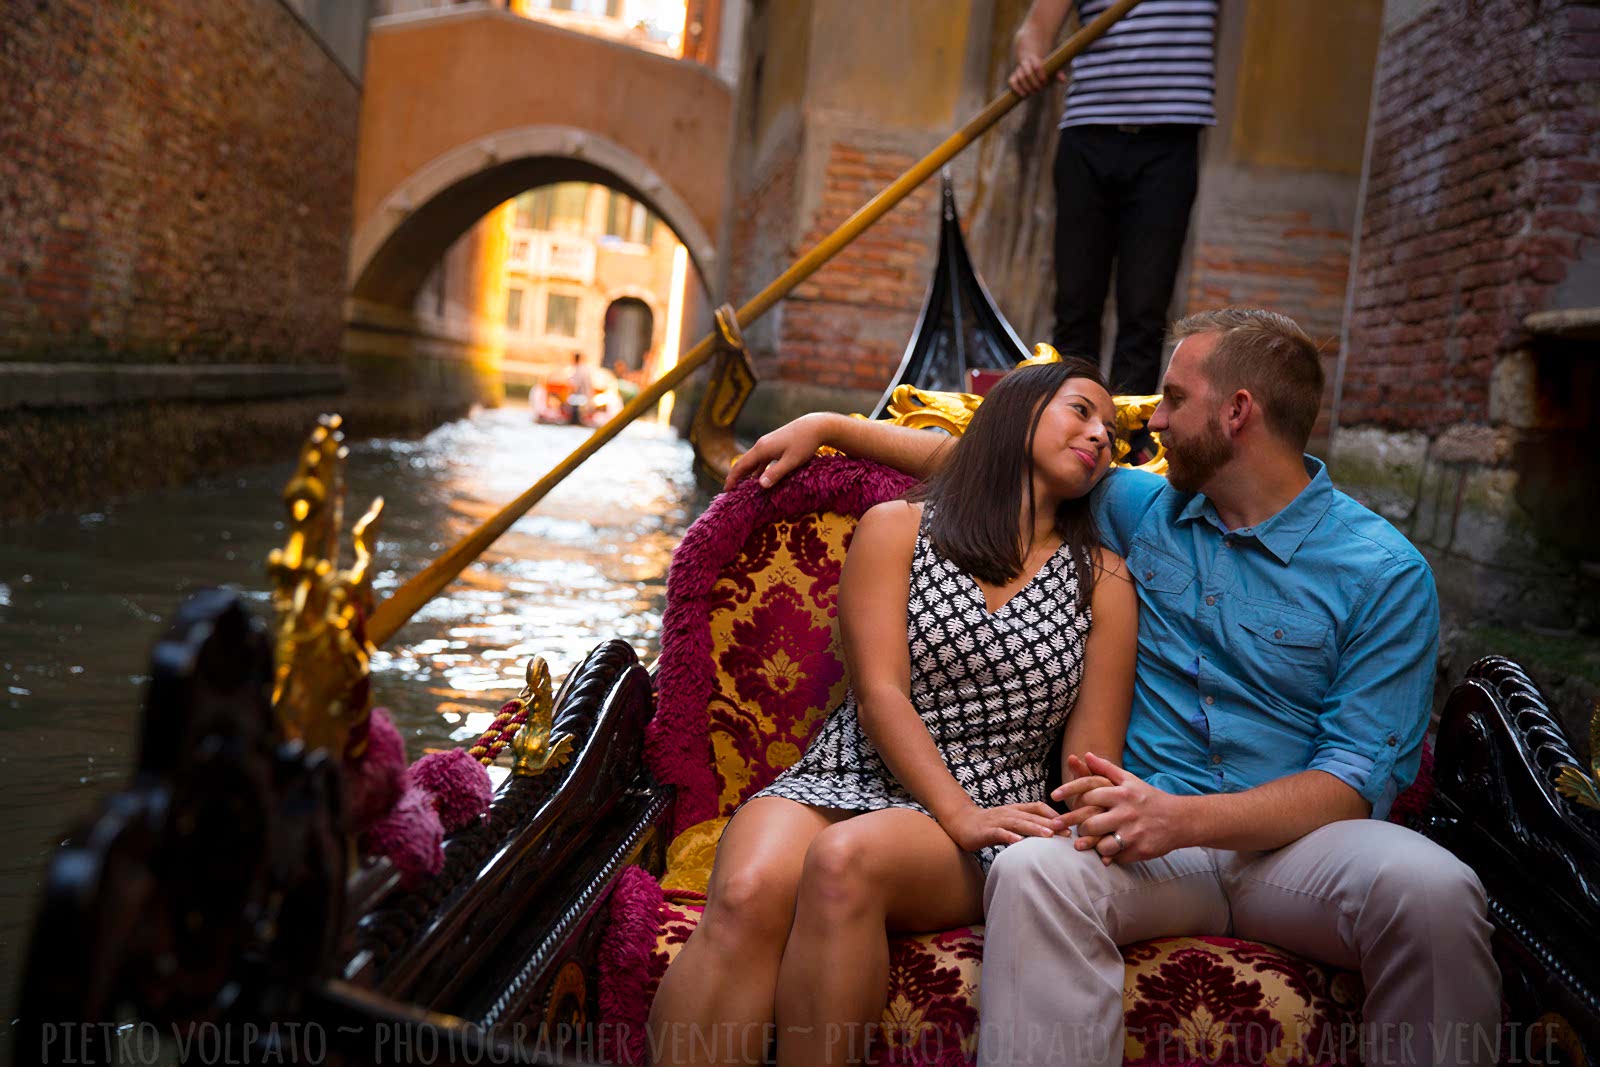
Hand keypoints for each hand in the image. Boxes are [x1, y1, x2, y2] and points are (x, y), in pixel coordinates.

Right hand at [723, 412, 835, 490]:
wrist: (814, 426)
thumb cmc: (804, 443)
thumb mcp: (791, 461)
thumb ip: (776, 473)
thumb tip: (760, 485)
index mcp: (762, 449)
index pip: (741, 465)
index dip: (732, 478)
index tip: (726, 490)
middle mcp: (761, 445)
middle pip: (744, 462)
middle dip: (736, 476)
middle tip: (730, 490)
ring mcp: (767, 443)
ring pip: (753, 461)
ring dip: (747, 473)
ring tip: (743, 487)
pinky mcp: (775, 444)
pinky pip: (761, 459)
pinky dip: (757, 469)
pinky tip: (760, 477)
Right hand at [939, 801, 1057, 851]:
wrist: (960, 823)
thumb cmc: (989, 825)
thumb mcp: (1010, 822)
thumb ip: (1026, 825)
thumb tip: (1049, 834)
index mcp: (1016, 810)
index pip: (1038, 807)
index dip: (1054, 814)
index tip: (1070, 824)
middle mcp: (1009, 812)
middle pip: (1032, 816)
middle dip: (1051, 823)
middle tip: (1068, 832)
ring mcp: (997, 821)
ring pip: (1018, 823)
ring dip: (1034, 829)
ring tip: (1049, 835)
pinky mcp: (986, 831)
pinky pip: (999, 833)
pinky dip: (1009, 837)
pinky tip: (1019, 842)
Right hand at [1007, 47, 1064, 97]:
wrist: (1029, 59)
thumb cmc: (1043, 66)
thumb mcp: (1051, 67)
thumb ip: (1057, 73)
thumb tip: (1063, 80)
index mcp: (1034, 58)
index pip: (1037, 66)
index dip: (1040, 75)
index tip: (1045, 82)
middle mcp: (1024, 63)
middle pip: (1027, 73)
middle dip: (1034, 83)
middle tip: (1039, 89)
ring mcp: (1018, 70)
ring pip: (1020, 78)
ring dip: (1027, 87)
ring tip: (1033, 93)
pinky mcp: (1014, 76)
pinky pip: (1012, 82)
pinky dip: (1016, 89)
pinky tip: (1023, 95)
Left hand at [1054, 752, 1187, 865]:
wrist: (1180, 820)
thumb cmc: (1149, 798)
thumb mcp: (1129, 780)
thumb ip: (1106, 768)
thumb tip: (1085, 755)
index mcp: (1121, 794)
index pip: (1087, 795)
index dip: (1069, 795)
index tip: (1053, 797)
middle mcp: (1126, 813)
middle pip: (1089, 823)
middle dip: (1079, 827)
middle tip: (1073, 828)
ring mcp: (1133, 834)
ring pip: (1099, 844)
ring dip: (1090, 845)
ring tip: (1085, 843)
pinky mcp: (1139, 851)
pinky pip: (1114, 857)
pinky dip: (1107, 856)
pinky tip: (1104, 853)